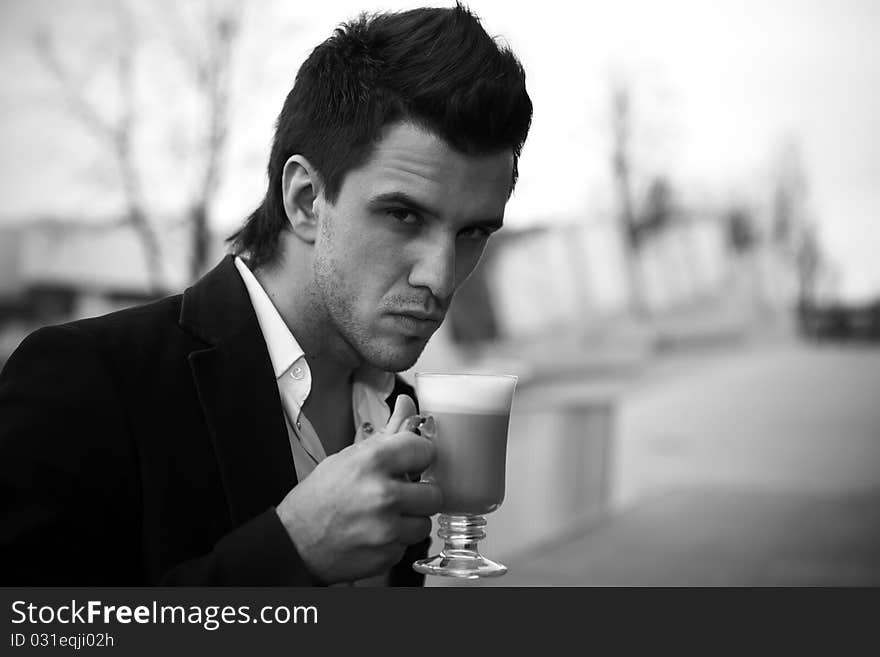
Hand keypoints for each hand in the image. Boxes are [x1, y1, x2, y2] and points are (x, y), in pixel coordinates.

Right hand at [275, 394, 442, 583]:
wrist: (294, 542)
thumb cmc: (317, 498)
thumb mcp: (349, 457)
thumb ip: (387, 434)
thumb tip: (407, 407)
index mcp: (372, 463)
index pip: (425, 450)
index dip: (419, 456)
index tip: (412, 460)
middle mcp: (382, 496)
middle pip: (434, 493)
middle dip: (419, 493)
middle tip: (399, 492)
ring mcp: (386, 529)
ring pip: (425, 523)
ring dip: (410, 520)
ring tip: (385, 515)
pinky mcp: (387, 556)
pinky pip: (407, 545)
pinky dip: (395, 541)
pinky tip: (375, 532)